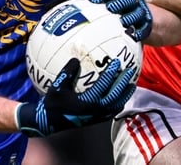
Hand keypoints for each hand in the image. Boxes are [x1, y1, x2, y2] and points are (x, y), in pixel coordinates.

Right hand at [16, 57, 134, 137]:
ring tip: (131, 84)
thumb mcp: (57, 86)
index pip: (103, 86)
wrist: (49, 121)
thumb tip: (75, 59)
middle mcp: (94, 110)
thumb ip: (67, 73)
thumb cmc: (53, 102)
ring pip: (116, 105)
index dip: (111, 74)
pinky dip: (119, 103)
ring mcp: (97, 116)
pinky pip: (112, 112)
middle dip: (123, 83)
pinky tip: (121, 97)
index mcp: (86, 102)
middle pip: (114, 96)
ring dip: (125, 95)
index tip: (117, 62)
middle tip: (130, 71)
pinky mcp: (96, 120)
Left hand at [90, 0, 152, 41]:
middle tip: (109, 7)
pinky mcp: (144, 26)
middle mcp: (130, 4)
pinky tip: (135, 35)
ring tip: (122, 21)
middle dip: (118, 3)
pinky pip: (144, 28)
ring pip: (136, 13)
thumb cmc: (114, 17)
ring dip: (130, 17)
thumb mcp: (105, 9)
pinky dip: (140, 31)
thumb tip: (74, 6)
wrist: (137, 23)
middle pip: (126, 0)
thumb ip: (94, 7)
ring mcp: (138, 14)